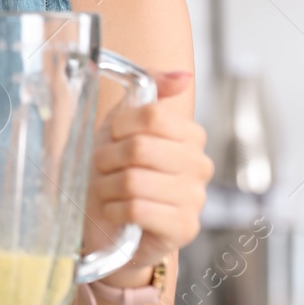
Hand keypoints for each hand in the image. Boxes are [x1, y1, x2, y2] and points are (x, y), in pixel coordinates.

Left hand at [83, 70, 210, 280]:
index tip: (112, 137)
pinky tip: (117, 213)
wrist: (109, 224)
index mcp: (190, 136)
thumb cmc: (116, 172)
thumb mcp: (124, 123)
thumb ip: (150, 89)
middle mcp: (200, 166)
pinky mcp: (184, 228)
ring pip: (134, 180)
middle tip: (103, 168)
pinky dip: (114, 210)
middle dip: (108, 158)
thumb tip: (183, 76)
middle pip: (140, 147)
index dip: (120, 126)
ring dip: (107, 187)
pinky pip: (138, 208)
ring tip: (109, 192)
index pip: (153, 115)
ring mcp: (195, 198)